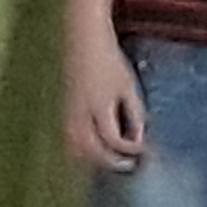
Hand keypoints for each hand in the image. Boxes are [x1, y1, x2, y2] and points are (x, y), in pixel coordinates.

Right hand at [64, 31, 146, 172]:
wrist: (83, 41)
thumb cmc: (109, 61)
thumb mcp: (128, 86)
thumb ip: (134, 114)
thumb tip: (138, 140)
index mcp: (99, 106)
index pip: (113, 139)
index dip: (129, 149)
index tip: (144, 151)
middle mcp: (79, 114)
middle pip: (91, 151)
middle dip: (111, 162)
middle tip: (129, 165)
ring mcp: (67, 115)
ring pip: (76, 150)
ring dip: (94, 161)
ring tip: (113, 161)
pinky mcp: (62, 113)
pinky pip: (69, 141)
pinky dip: (82, 152)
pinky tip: (95, 152)